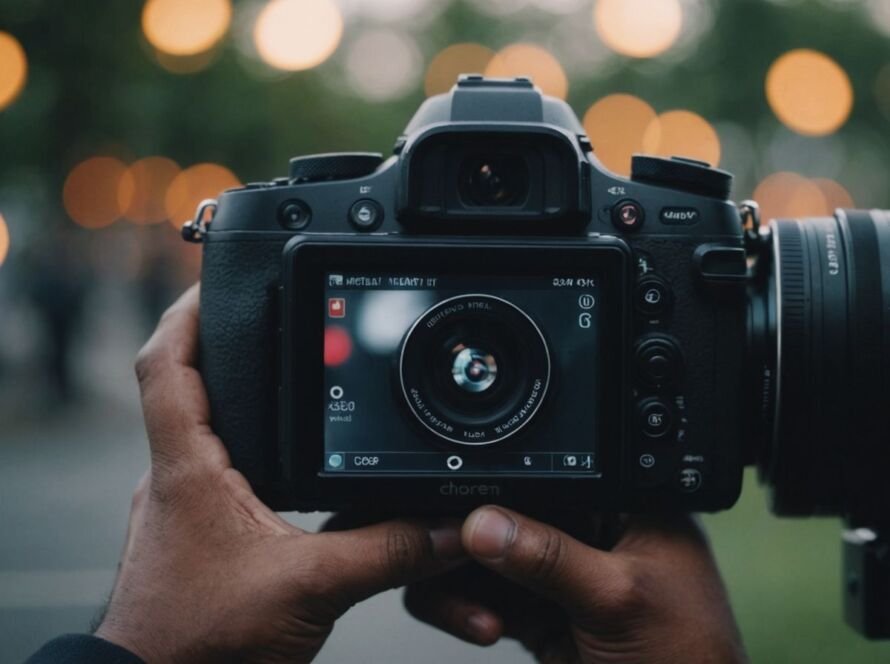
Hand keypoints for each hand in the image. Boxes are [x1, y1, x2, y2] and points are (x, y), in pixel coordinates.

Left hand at [95, 285, 462, 662]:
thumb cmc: (201, 645)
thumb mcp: (312, 589)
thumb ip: (389, 552)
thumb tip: (451, 527)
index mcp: (189, 470)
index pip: (166, 365)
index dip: (189, 313)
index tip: (218, 282)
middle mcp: (175, 478)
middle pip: (183, 384)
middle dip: (221, 343)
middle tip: (261, 313)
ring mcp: (178, 506)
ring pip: (199, 427)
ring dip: (232, 394)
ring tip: (280, 373)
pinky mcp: (190, 533)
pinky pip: (213, 468)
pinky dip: (244, 446)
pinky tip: (281, 461)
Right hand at [405, 507, 746, 663]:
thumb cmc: (688, 660)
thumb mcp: (617, 596)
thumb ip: (550, 557)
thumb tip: (486, 524)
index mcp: (624, 508)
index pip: (552, 480)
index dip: (506, 487)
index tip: (466, 503)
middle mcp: (589, 536)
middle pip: (512, 516)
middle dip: (476, 534)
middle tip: (449, 547)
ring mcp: (562, 578)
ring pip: (491, 559)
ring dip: (465, 575)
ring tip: (458, 589)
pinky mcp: (541, 616)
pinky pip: (487, 598)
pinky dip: (467, 607)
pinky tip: (475, 620)